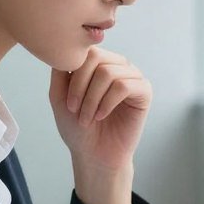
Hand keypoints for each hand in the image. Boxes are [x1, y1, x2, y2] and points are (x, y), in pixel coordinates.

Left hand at [49, 48, 151, 173]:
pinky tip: (102, 115)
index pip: (85, 50)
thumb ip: (59, 69)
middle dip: (81, 86)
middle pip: (96, 58)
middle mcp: (117, 65)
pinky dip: (108, 102)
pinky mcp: (144, 91)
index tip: (68, 103)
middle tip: (75, 109)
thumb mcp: (59, 95)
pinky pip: (124, 86)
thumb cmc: (78, 127)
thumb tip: (67, 48)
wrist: (94, 154)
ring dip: (92, 99)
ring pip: (109, 73)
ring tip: (88, 117)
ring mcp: (132, 76)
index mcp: (98, 62)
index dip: (72, 75)